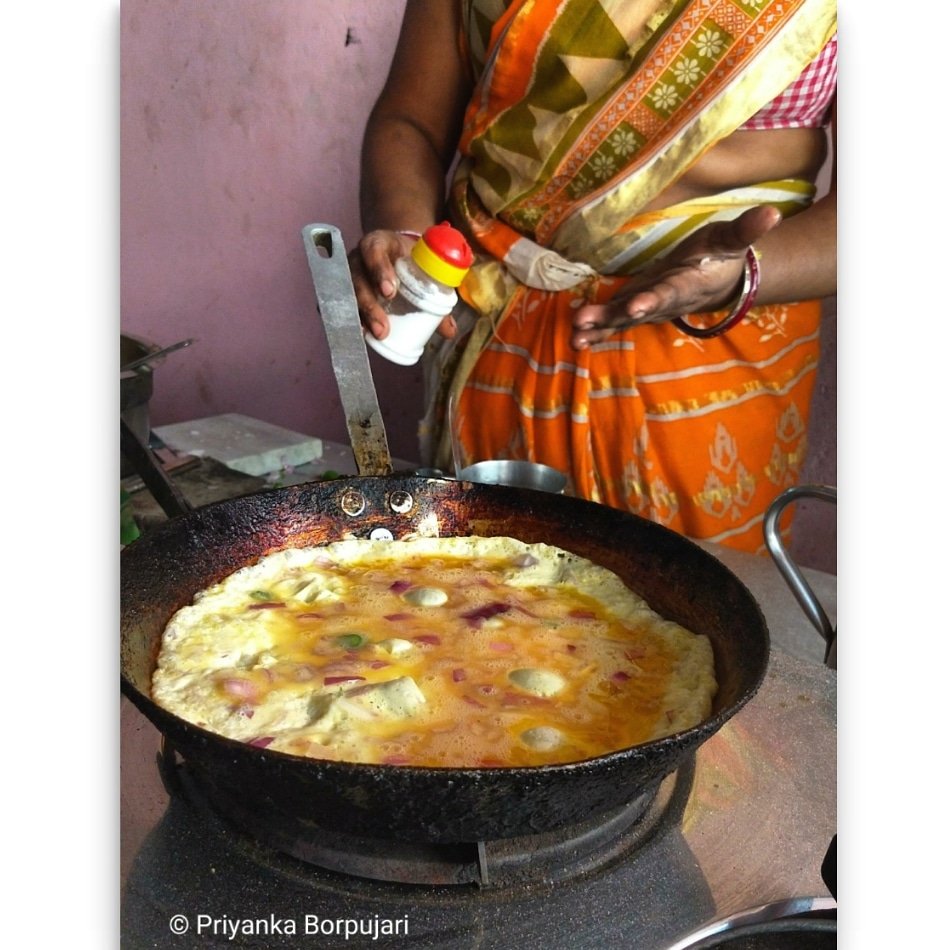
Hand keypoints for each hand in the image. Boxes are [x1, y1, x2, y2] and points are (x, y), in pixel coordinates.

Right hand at [349, 230, 457, 341]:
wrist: (396, 251)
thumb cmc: (410, 259)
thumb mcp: (422, 267)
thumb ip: (437, 293)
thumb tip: (450, 331)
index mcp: (378, 244)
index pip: (373, 252)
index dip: (379, 271)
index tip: (390, 292)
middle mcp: (359, 258)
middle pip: (358, 279)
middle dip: (370, 304)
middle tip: (383, 326)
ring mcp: (351, 275)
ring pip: (350, 295)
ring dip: (364, 317)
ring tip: (379, 334)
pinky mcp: (347, 291)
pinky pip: (344, 305)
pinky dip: (353, 320)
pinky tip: (362, 334)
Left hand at [571, 205, 781, 348]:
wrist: (717, 281)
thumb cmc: (721, 255)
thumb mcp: (732, 239)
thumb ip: (747, 229)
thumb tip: (773, 213)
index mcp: (687, 285)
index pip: (670, 293)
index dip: (654, 300)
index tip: (637, 307)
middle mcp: (665, 302)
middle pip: (637, 312)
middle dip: (612, 318)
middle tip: (585, 323)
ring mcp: (648, 308)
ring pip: (622, 321)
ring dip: (598, 328)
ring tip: (575, 337)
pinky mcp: (635, 308)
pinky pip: (615, 321)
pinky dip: (596, 329)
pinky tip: (574, 337)